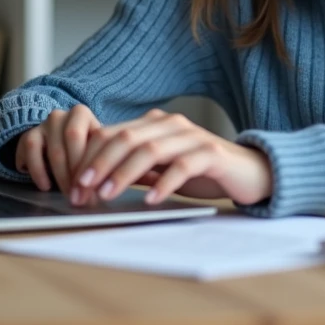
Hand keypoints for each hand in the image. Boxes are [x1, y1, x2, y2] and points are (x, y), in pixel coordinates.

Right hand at [14, 105, 100, 192]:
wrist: (64, 143)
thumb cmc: (86, 147)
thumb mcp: (95, 148)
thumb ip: (98, 161)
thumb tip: (102, 187)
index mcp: (80, 113)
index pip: (77, 137)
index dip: (82, 163)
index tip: (89, 186)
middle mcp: (59, 115)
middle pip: (62, 145)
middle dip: (71, 173)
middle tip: (79, 194)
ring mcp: (41, 125)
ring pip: (47, 149)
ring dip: (57, 174)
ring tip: (65, 192)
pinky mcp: (27, 136)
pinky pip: (28, 152)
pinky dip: (37, 171)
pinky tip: (45, 186)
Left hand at [70, 108, 272, 206]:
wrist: (251, 172)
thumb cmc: (202, 172)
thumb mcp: (162, 169)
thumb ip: (134, 169)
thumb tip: (94, 182)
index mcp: (155, 124)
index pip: (112, 134)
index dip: (89, 157)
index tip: (73, 184)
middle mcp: (171, 125)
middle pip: (126, 138)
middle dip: (99, 165)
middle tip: (81, 191)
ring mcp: (193, 137)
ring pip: (150, 150)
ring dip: (123, 173)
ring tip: (106, 195)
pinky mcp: (212, 155)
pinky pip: (183, 166)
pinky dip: (164, 183)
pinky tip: (150, 200)